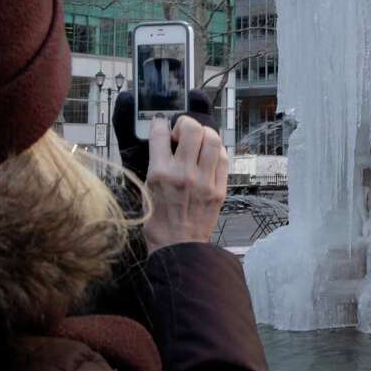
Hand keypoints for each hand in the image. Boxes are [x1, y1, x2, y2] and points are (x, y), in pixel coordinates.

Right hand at [143, 114, 228, 253]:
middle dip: (185, 123)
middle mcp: (183, 174)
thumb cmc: (158, 221)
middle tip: (181, 132)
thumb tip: (163, 142)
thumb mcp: (147, 189)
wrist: (178, 246)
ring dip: (204, 134)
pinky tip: (210, 154)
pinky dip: (217, 150)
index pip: (160, 134)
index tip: (161, 125)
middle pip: (192, 129)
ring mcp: (204, 181)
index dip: (160, 123)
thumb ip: (155, 164)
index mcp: (160, 174)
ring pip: (212, 140)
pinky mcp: (219, 189)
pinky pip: (223, 158)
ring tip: (198, 140)